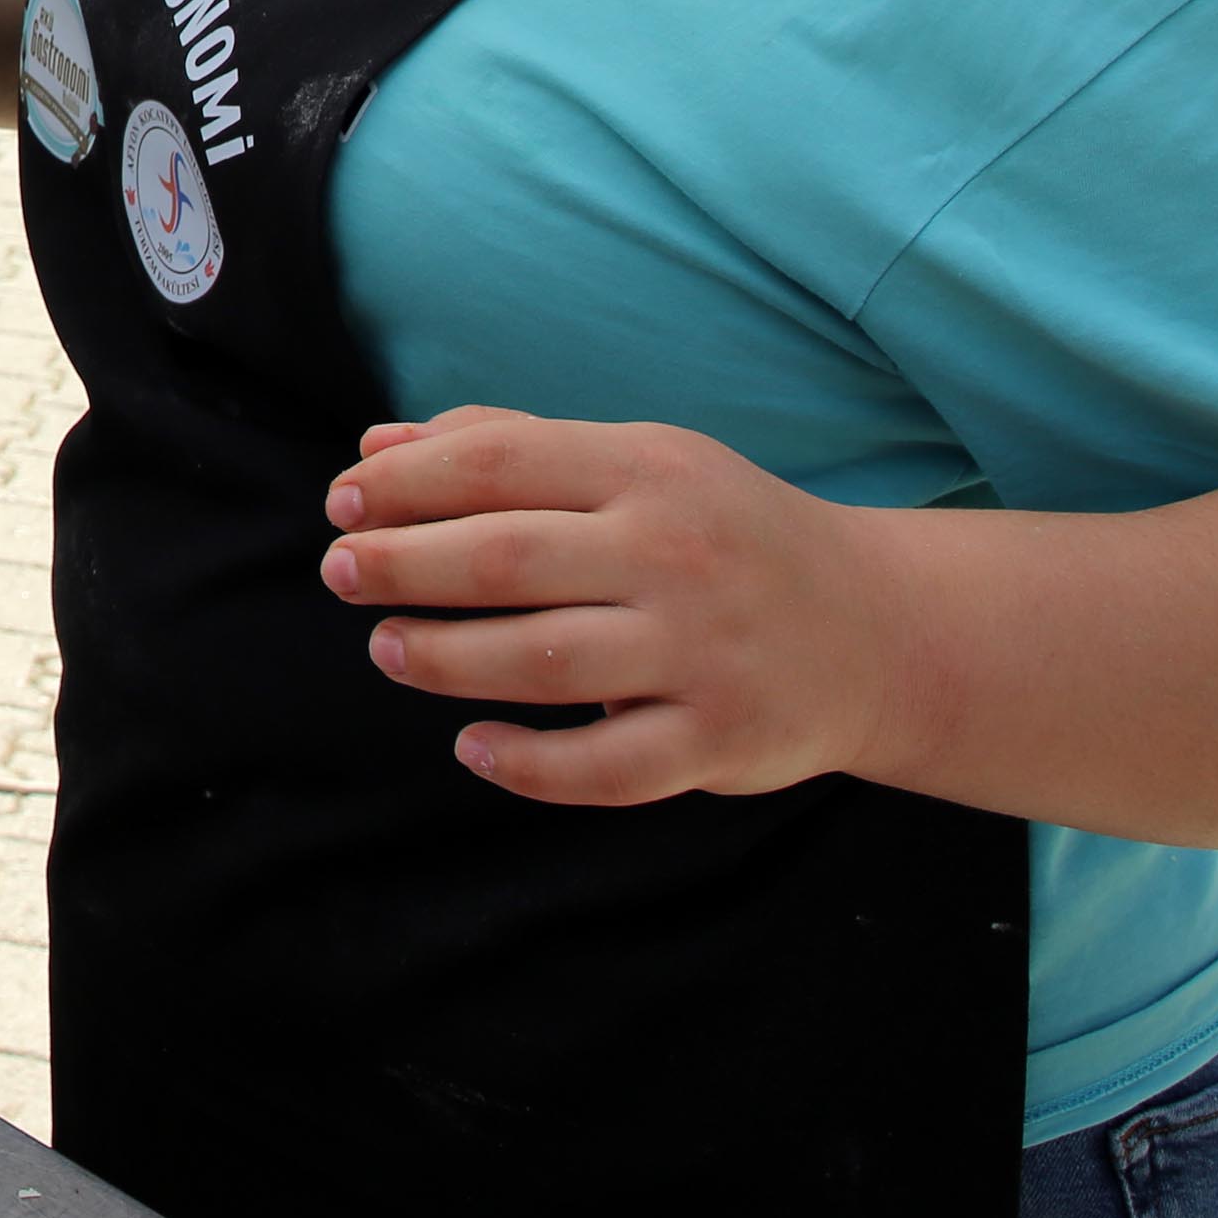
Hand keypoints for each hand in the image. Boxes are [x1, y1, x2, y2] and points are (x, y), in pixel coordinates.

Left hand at [319, 411, 924, 807]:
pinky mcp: (717, 742)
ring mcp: (700, 654)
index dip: (405, 484)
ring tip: (387, 649)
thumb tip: (376, 452)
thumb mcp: (638, 465)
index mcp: (650, 472)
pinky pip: (602, 767)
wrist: (878, 630)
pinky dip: (526, 763)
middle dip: (400, 566)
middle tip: (339, 573)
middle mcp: (675, 557)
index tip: (342, 503)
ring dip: (441, 658)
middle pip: (503, 559)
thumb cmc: (723, 535)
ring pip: (539, 662)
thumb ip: (508, 449)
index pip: (499, 464)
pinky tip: (473, 745)